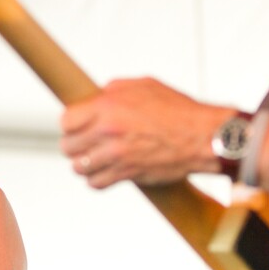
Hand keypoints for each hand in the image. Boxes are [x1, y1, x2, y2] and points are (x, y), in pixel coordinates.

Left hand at [60, 77, 234, 187]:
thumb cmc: (178, 110)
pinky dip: (97, 179)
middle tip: (85, 142)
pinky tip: (105, 171)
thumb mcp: (144, 85)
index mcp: (108, 106)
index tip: (77, 125)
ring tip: (94, 158)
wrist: (203, 137)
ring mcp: (116, 156)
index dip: (70, 123)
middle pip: (68, 146)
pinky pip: (96, 183)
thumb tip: (97, 96)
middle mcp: (108, 132)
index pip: (66, 121)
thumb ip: (114, 90)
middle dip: (75, 144)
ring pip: (79, 167)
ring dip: (84, 164)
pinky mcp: (127, 174)